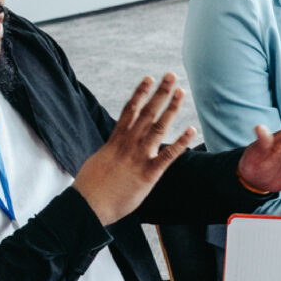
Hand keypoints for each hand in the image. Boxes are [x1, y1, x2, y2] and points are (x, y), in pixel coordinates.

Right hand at [76, 75, 199, 224]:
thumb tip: (112, 149)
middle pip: (146, 112)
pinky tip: (191, 130)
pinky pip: (168, 156)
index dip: (140, 93)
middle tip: (171, 75)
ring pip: (157, 127)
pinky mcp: (148, 174)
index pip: (129, 110)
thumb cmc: (90, 187)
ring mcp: (139, 158)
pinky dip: (181, 143)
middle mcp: (128, 144)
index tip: (149, 78)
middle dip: (160, 93)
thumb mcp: (98, 162)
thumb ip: (110, 152)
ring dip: (171, 108)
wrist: (88, 205)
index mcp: (115, 141)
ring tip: (181, 92)